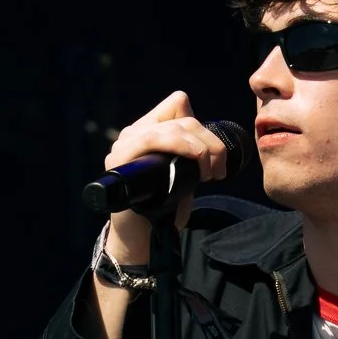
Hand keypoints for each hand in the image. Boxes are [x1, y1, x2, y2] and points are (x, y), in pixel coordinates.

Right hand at [103, 91, 230, 257]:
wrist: (140, 234)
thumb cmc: (161, 206)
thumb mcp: (182, 174)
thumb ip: (190, 155)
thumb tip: (213, 145)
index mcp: (148, 130)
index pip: (178, 104)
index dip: (201, 125)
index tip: (212, 155)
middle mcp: (134, 133)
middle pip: (183, 119)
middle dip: (210, 144)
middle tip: (218, 171)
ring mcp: (124, 145)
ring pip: (172, 129)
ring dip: (200, 150)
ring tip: (209, 175)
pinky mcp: (119, 160)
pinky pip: (151, 139)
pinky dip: (179, 148)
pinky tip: (193, 168)